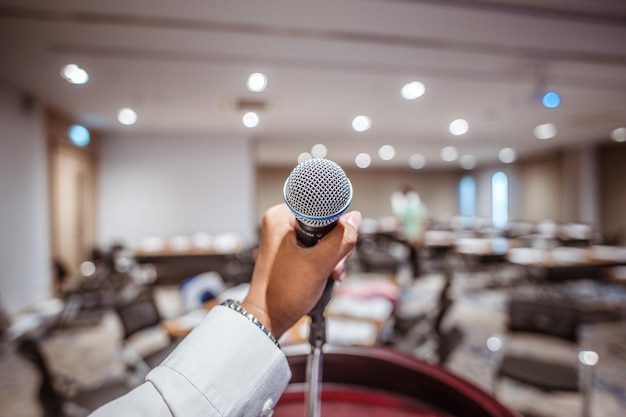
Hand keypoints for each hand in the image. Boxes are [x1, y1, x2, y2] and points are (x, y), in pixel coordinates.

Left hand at [241, 204, 360, 337]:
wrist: (269, 317)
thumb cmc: (283, 293)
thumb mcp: (319, 265)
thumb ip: (341, 240)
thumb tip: (355, 218)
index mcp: (280, 217)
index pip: (321, 207)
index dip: (336, 224)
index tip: (341, 242)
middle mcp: (281, 223)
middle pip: (324, 223)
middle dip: (336, 246)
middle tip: (334, 266)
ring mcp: (285, 238)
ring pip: (323, 237)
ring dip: (333, 256)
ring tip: (330, 273)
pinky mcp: (290, 251)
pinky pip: (316, 248)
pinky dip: (325, 261)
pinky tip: (326, 274)